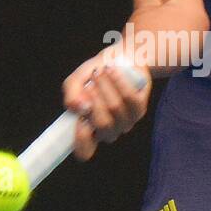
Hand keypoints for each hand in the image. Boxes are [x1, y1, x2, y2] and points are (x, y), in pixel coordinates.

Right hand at [61, 46, 151, 160]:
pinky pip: (129, 98)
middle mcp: (107, 131)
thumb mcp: (76, 81)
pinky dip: (119, 82)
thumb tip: (79, 107)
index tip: (79, 120)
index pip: (84, 151)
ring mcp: (125, 122)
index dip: (81, 140)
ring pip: (115, 108)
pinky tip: (113, 71)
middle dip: (95, 97)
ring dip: (106, 85)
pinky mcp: (139, 110)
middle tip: (91, 81)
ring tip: (101, 70)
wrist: (119, 59)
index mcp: (88, 129)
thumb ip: (71, 94)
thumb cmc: (95, 73)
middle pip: (102, 123)